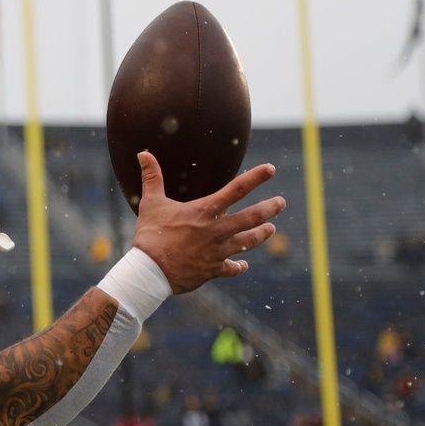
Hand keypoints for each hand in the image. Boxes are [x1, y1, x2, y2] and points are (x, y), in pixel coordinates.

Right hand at [131, 151, 284, 293]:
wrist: (151, 271)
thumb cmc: (150, 235)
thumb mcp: (150, 203)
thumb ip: (152, 177)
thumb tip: (143, 154)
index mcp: (206, 211)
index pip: (237, 189)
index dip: (256, 177)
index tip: (271, 169)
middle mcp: (218, 230)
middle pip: (253, 217)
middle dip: (270, 208)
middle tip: (281, 203)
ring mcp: (218, 251)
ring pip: (248, 241)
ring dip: (262, 234)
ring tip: (271, 229)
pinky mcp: (214, 269)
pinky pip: (232, 268)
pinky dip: (239, 266)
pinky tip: (243, 265)